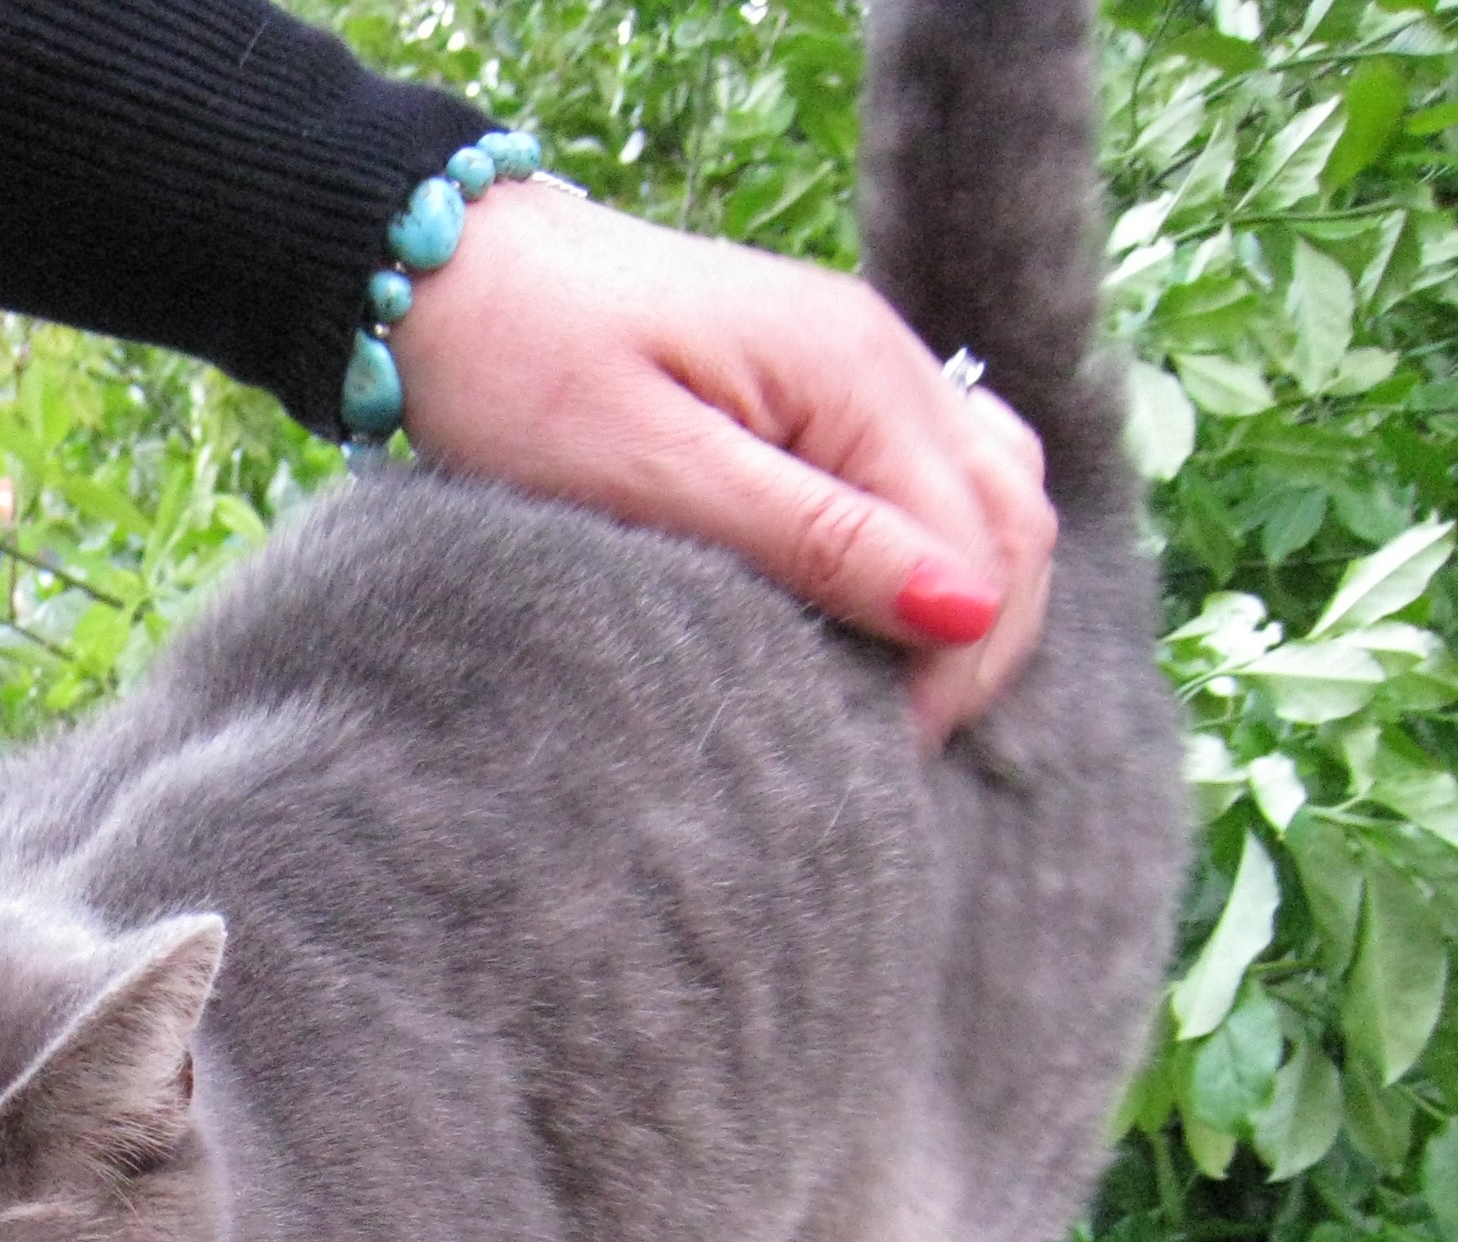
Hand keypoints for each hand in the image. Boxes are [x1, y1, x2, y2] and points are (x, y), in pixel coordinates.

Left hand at [385, 179, 1054, 745]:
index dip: (948, 668)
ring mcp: (864, 364)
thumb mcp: (654, 474)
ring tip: (890, 692)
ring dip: (968, 601)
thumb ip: (814, 540)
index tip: (876, 752)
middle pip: (1011, 521)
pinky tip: (883, 614)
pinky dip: (935, 550)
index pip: (980, 546)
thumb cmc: (521, 371)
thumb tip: (962, 609)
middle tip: (887, 744)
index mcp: (855, 372)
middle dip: (974, 647)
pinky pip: (935, 474)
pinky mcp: (826, 386)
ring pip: (991, 497)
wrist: (446, 275)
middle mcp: (887, 356)